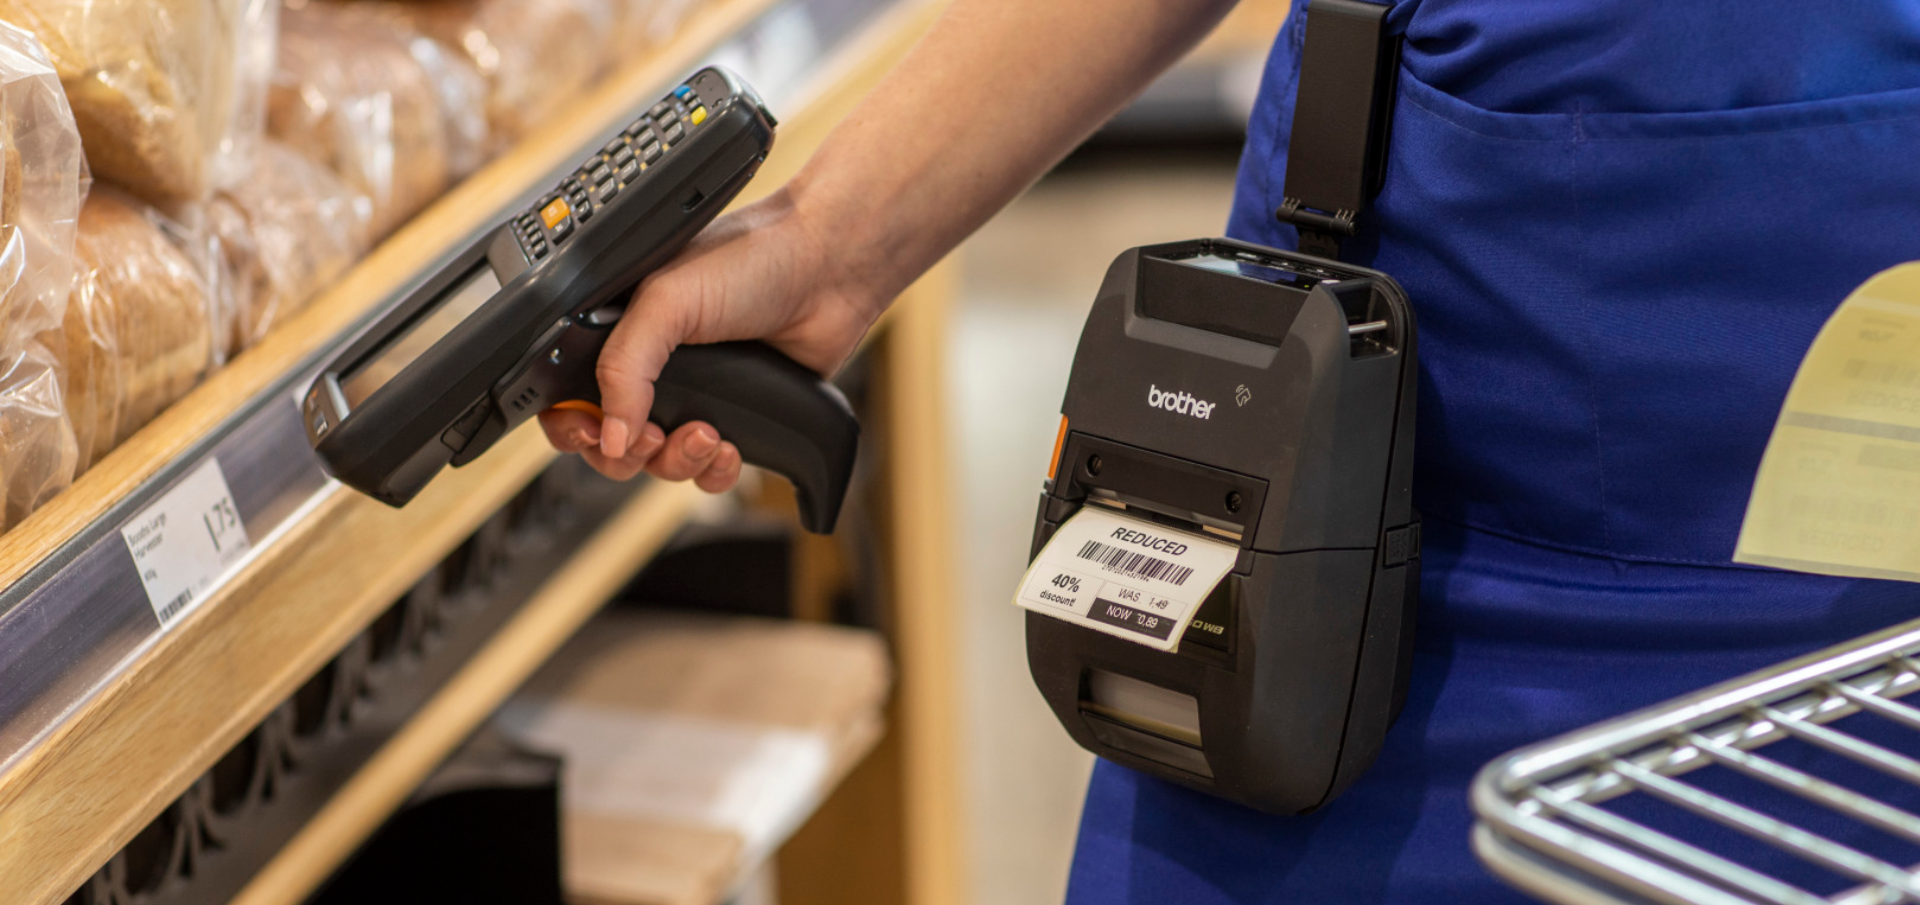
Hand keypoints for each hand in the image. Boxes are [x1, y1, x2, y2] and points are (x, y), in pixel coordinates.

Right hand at [537, 188, 882, 488]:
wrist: (828, 271)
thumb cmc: (750, 261)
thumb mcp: (666, 302)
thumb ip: (623, 367)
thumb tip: (612, 434)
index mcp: (620, 332)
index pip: (570, 395)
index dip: (573, 423)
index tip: (591, 431)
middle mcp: (654, 369)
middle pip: (610, 443)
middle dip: (624, 454)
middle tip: (649, 439)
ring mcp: (697, 397)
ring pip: (660, 465)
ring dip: (676, 462)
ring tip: (705, 435)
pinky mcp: (740, 419)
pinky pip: (709, 471)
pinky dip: (715, 471)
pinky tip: (730, 448)